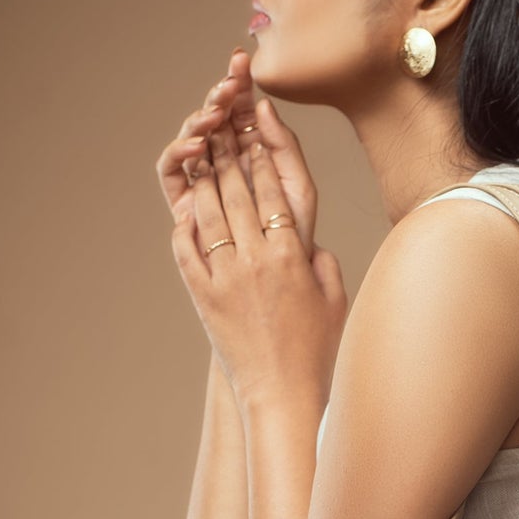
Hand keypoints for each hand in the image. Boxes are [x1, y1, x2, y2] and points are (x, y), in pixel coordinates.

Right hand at [156, 48, 318, 256]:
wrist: (281, 283)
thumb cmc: (295, 238)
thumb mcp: (299, 189)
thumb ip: (286, 148)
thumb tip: (262, 105)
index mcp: (252, 153)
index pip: (241, 110)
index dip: (239, 85)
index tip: (242, 62)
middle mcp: (224, 162)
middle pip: (214, 119)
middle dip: (218, 96)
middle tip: (227, 83)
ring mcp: (201, 179)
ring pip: (191, 138)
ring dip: (198, 120)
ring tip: (215, 115)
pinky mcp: (183, 201)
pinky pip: (171, 170)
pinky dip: (178, 152)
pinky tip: (197, 144)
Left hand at [169, 112, 346, 410]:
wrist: (283, 393)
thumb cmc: (317, 350)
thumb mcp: (334, 300)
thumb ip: (321, 263)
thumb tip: (308, 243)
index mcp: (291, 256)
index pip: (274, 192)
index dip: (263, 157)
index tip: (256, 132)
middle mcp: (255, 260)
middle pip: (237, 193)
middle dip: (228, 154)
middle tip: (221, 125)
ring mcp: (226, 277)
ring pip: (209, 214)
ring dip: (203, 180)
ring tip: (200, 153)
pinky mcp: (204, 297)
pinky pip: (186, 251)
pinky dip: (184, 226)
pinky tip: (184, 209)